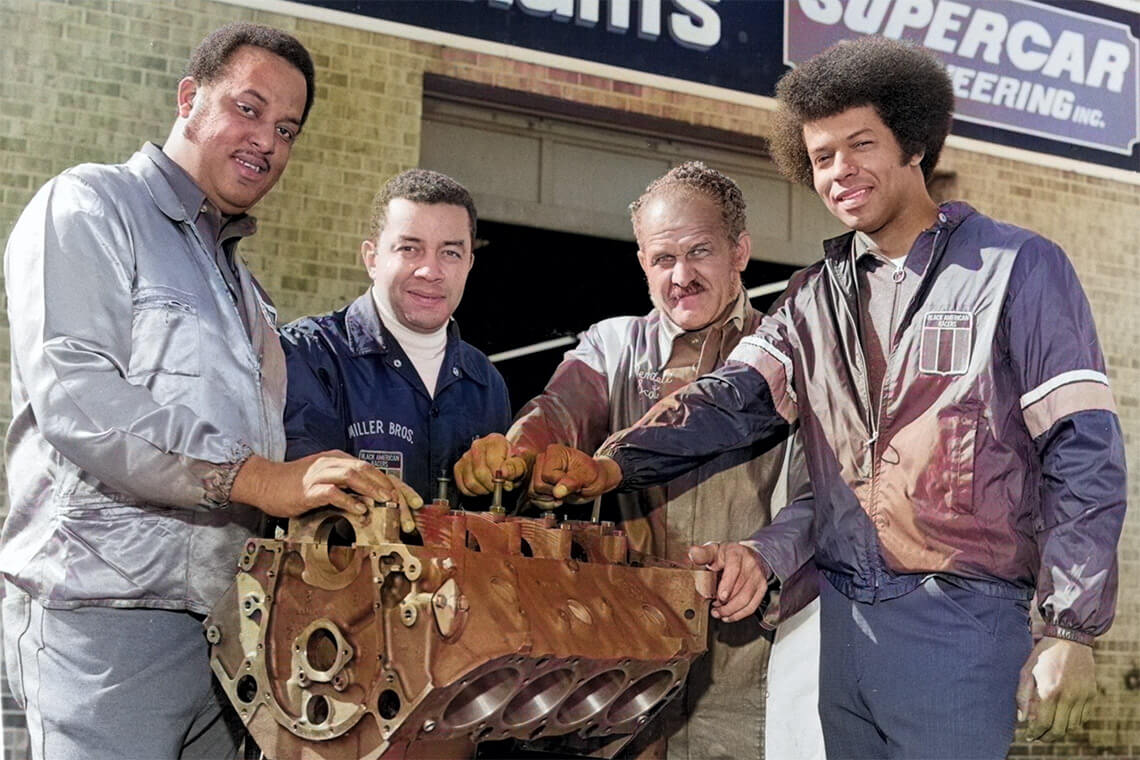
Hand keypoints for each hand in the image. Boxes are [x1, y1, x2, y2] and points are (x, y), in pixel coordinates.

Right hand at [232, 452, 424, 530]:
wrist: (264, 482)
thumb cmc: (294, 485)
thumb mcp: (325, 481)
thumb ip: (346, 487)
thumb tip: (371, 501)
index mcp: (339, 460)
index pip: (374, 469)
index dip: (397, 484)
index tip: (414, 501)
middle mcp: (332, 463)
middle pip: (368, 470)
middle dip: (389, 487)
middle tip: (404, 506)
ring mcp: (320, 474)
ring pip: (353, 475)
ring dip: (373, 489)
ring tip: (387, 502)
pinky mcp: (308, 489)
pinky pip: (332, 493)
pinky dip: (348, 501)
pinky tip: (359, 510)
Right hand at [454, 433, 533, 495]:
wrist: (505, 462)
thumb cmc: (512, 463)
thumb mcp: (520, 465)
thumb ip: (514, 468)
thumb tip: (504, 473)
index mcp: (495, 441)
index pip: (493, 463)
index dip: (500, 478)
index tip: (506, 484)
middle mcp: (478, 445)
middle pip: (480, 473)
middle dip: (491, 486)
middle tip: (499, 487)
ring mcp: (466, 456)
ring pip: (470, 482)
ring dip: (483, 490)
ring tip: (491, 486)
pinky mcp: (458, 467)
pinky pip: (463, 487)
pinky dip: (473, 492)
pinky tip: (482, 487)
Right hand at [528, 444, 621, 506]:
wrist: (594, 480)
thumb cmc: (592, 474)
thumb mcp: (587, 477)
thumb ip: (573, 482)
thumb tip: (558, 491)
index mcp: (555, 452)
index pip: (547, 475)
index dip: (560, 483)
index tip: (573, 483)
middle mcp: (543, 459)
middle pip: (538, 484)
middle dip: (555, 492)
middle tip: (570, 490)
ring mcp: (538, 471)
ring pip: (534, 492)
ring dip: (550, 499)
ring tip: (564, 494)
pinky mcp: (538, 482)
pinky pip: (533, 498)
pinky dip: (546, 503)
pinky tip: (557, 499)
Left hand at [688, 542, 770, 622]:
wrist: (749, 555)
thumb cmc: (728, 555)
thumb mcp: (714, 550)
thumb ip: (702, 553)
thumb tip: (693, 552)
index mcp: (737, 553)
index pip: (734, 569)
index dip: (727, 585)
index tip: (720, 597)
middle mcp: (751, 565)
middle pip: (741, 588)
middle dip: (726, 602)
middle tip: (713, 608)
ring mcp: (758, 577)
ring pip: (747, 599)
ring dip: (731, 610)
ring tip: (719, 613)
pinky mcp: (762, 588)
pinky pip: (752, 606)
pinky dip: (739, 614)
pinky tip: (729, 616)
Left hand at [1017, 636, 1096, 741]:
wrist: (1069, 639)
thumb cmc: (1043, 654)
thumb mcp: (1026, 670)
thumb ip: (1022, 695)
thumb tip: (1021, 718)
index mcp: (1050, 690)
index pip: (1043, 723)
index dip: (1035, 732)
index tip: (1029, 735)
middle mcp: (1068, 696)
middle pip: (1059, 729)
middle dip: (1047, 737)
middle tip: (1039, 738)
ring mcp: (1082, 696)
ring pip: (1072, 725)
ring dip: (1061, 731)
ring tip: (1049, 730)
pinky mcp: (1091, 694)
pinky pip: (1083, 717)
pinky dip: (1073, 722)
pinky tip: (1063, 719)